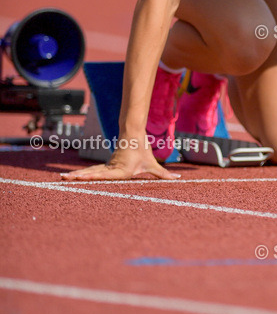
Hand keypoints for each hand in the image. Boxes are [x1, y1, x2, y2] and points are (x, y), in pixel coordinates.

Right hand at [60, 139, 180, 181]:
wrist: (133, 134)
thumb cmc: (142, 150)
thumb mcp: (152, 164)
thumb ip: (164, 174)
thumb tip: (178, 179)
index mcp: (120, 170)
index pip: (105, 175)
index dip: (93, 177)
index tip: (81, 178)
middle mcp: (111, 168)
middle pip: (92, 173)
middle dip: (77, 177)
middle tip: (63, 179)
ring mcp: (106, 166)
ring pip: (89, 172)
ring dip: (76, 175)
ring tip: (62, 178)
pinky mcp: (105, 166)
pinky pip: (91, 171)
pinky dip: (81, 174)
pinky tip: (71, 177)